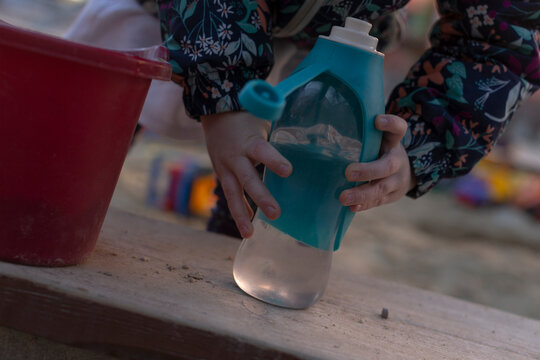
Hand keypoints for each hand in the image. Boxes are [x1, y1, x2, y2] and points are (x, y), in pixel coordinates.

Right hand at [201, 111, 291, 237]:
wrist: (214, 114)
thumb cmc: (247, 117)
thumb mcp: (263, 119)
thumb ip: (279, 135)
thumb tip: (309, 143)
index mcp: (249, 141)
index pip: (262, 151)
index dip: (274, 161)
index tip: (288, 171)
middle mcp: (235, 157)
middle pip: (247, 179)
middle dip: (261, 197)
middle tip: (276, 214)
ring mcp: (225, 167)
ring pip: (232, 193)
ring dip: (241, 215)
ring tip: (249, 234)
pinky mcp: (221, 174)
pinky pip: (230, 195)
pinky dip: (239, 210)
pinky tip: (248, 226)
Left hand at [339, 114, 415, 211]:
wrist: (404, 173)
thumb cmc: (380, 152)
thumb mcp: (378, 140)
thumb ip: (364, 135)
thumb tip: (326, 131)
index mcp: (393, 143)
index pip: (398, 129)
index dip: (390, 124)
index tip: (376, 121)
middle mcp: (398, 161)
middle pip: (388, 166)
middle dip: (368, 170)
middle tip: (349, 172)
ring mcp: (396, 181)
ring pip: (381, 188)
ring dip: (362, 194)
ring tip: (343, 197)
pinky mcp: (392, 196)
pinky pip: (378, 202)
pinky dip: (364, 205)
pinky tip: (351, 207)